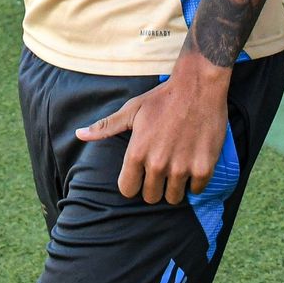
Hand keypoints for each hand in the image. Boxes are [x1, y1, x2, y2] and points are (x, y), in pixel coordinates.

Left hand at [76, 52, 231, 203]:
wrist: (199, 85)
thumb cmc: (163, 97)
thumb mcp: (132, 110)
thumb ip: (106, 127)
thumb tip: (79, 134)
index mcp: (137, 153)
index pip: (128, 190)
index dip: (134, 181)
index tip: (142, 171)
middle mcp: (158, 164)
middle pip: (150, 197)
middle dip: (155, 185)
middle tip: (163, 167)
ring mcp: (182, 167)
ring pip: (173, 197)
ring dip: (175, 185)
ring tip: (178, 167)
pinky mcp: (204, 167)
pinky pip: (196, 190)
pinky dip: (195, 181)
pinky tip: (194, 164)